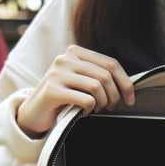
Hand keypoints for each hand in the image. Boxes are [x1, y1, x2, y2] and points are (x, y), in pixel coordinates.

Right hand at [16, 45, 134, 138]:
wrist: (34, 113)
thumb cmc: (62, 98)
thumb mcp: (80, 81)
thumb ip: (98, 76)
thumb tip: (127, 85)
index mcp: (75, 52)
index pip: (110, 63)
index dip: (125, 82)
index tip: (130, 99)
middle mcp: (65, 59)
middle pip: (105, 75)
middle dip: (115, 95)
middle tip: (111, 107)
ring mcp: (57, 73)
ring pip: (97, 87)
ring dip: (103, 103)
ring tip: (97, 109)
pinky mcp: (52, 90)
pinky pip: (85, 99)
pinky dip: (90, 109)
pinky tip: (84, 112)